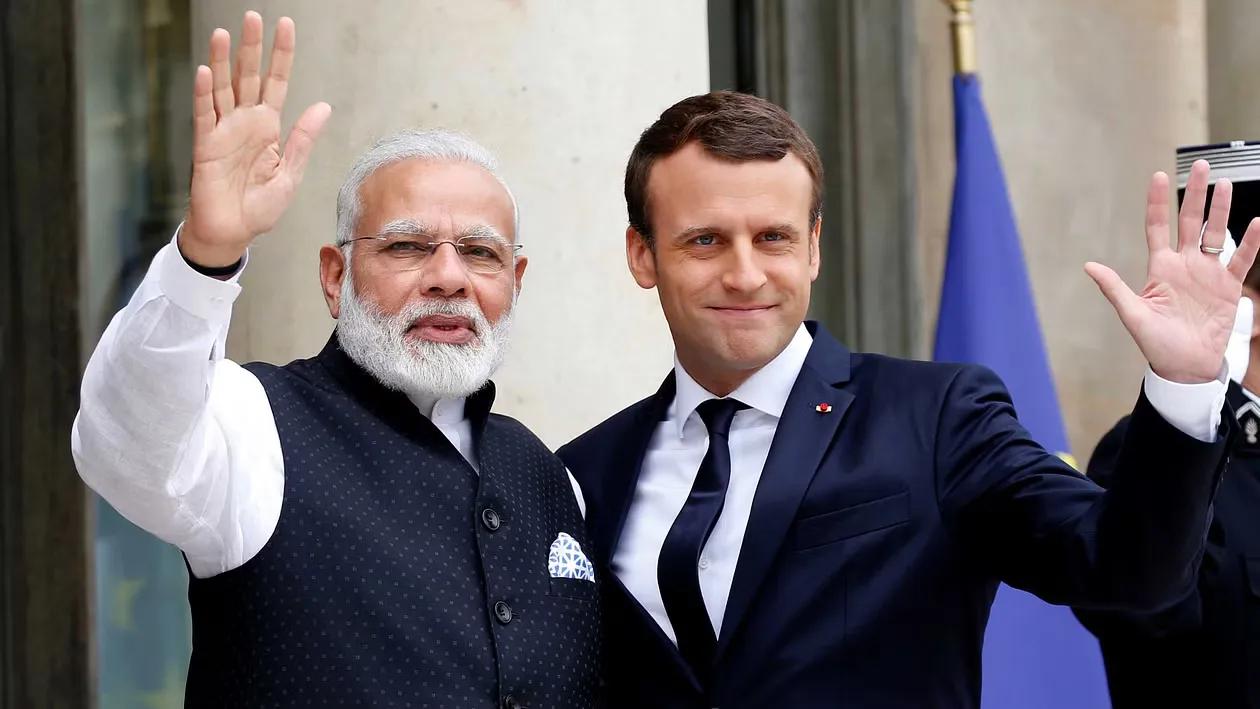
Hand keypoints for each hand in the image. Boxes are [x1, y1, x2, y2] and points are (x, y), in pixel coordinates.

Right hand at [180, 12, 331, 266]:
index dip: (281, 55)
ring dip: (222, 61)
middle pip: (248, 76)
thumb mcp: (290, 173)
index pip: (276, 82)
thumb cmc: (260, 206)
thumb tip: (323, 106)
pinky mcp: (205, 145)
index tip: (285, 25)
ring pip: (223, 88)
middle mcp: (245, 122)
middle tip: (252, 17)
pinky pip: (203, 114)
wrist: (234, 232)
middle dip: (251, 47)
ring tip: (222, 33)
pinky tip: (205, 71)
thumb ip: (303, 139)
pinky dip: (203, 93)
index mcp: (268, 127)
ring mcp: (223, 131)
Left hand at [1086, 159, 1259, 383]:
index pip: (1158, 227)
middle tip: (1201, 165)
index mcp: (1160, 268)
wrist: (1184, 367)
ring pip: (1215, 233)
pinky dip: (1250, 242)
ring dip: (1220, 209)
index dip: (1158, 202)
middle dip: (1195, 194)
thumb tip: (1089, 266)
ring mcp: (1207, 273)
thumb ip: (1114, 288)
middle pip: (1189, 221)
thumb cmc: (1156, 344)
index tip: (1159, 176)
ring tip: (1224, 183)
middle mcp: (1184, 265)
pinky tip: (1257, 222)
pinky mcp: (1227, 287)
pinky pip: (1241, 259)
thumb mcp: (1133, 314)